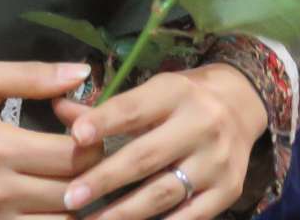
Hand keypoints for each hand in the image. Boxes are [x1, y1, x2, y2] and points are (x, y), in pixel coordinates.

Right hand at [0, 61, 97, 219]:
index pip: (74, 154)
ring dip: (76, 203)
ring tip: (72, 181)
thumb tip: (82, 72)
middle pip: (74, 191)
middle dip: (91, 171)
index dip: (93, 140)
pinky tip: (51, 203)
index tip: (85, 128)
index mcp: (0, 146)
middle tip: (86, 155)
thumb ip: (32, 75)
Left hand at [50, 64, 267, 219]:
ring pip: (164, 192)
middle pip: (146, 156)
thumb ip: (105, 108)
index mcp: (176, 93)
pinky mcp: (228, 191)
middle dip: (105, 179)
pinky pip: (190, 217)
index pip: (135, 108)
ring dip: (124, 212)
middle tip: (70, 197)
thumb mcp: (150, 92)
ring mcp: (217, 161)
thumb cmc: (181, 99)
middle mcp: (201, 124)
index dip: (104, 122)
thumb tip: (59, 111)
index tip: (75, 138)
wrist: (241, 105)